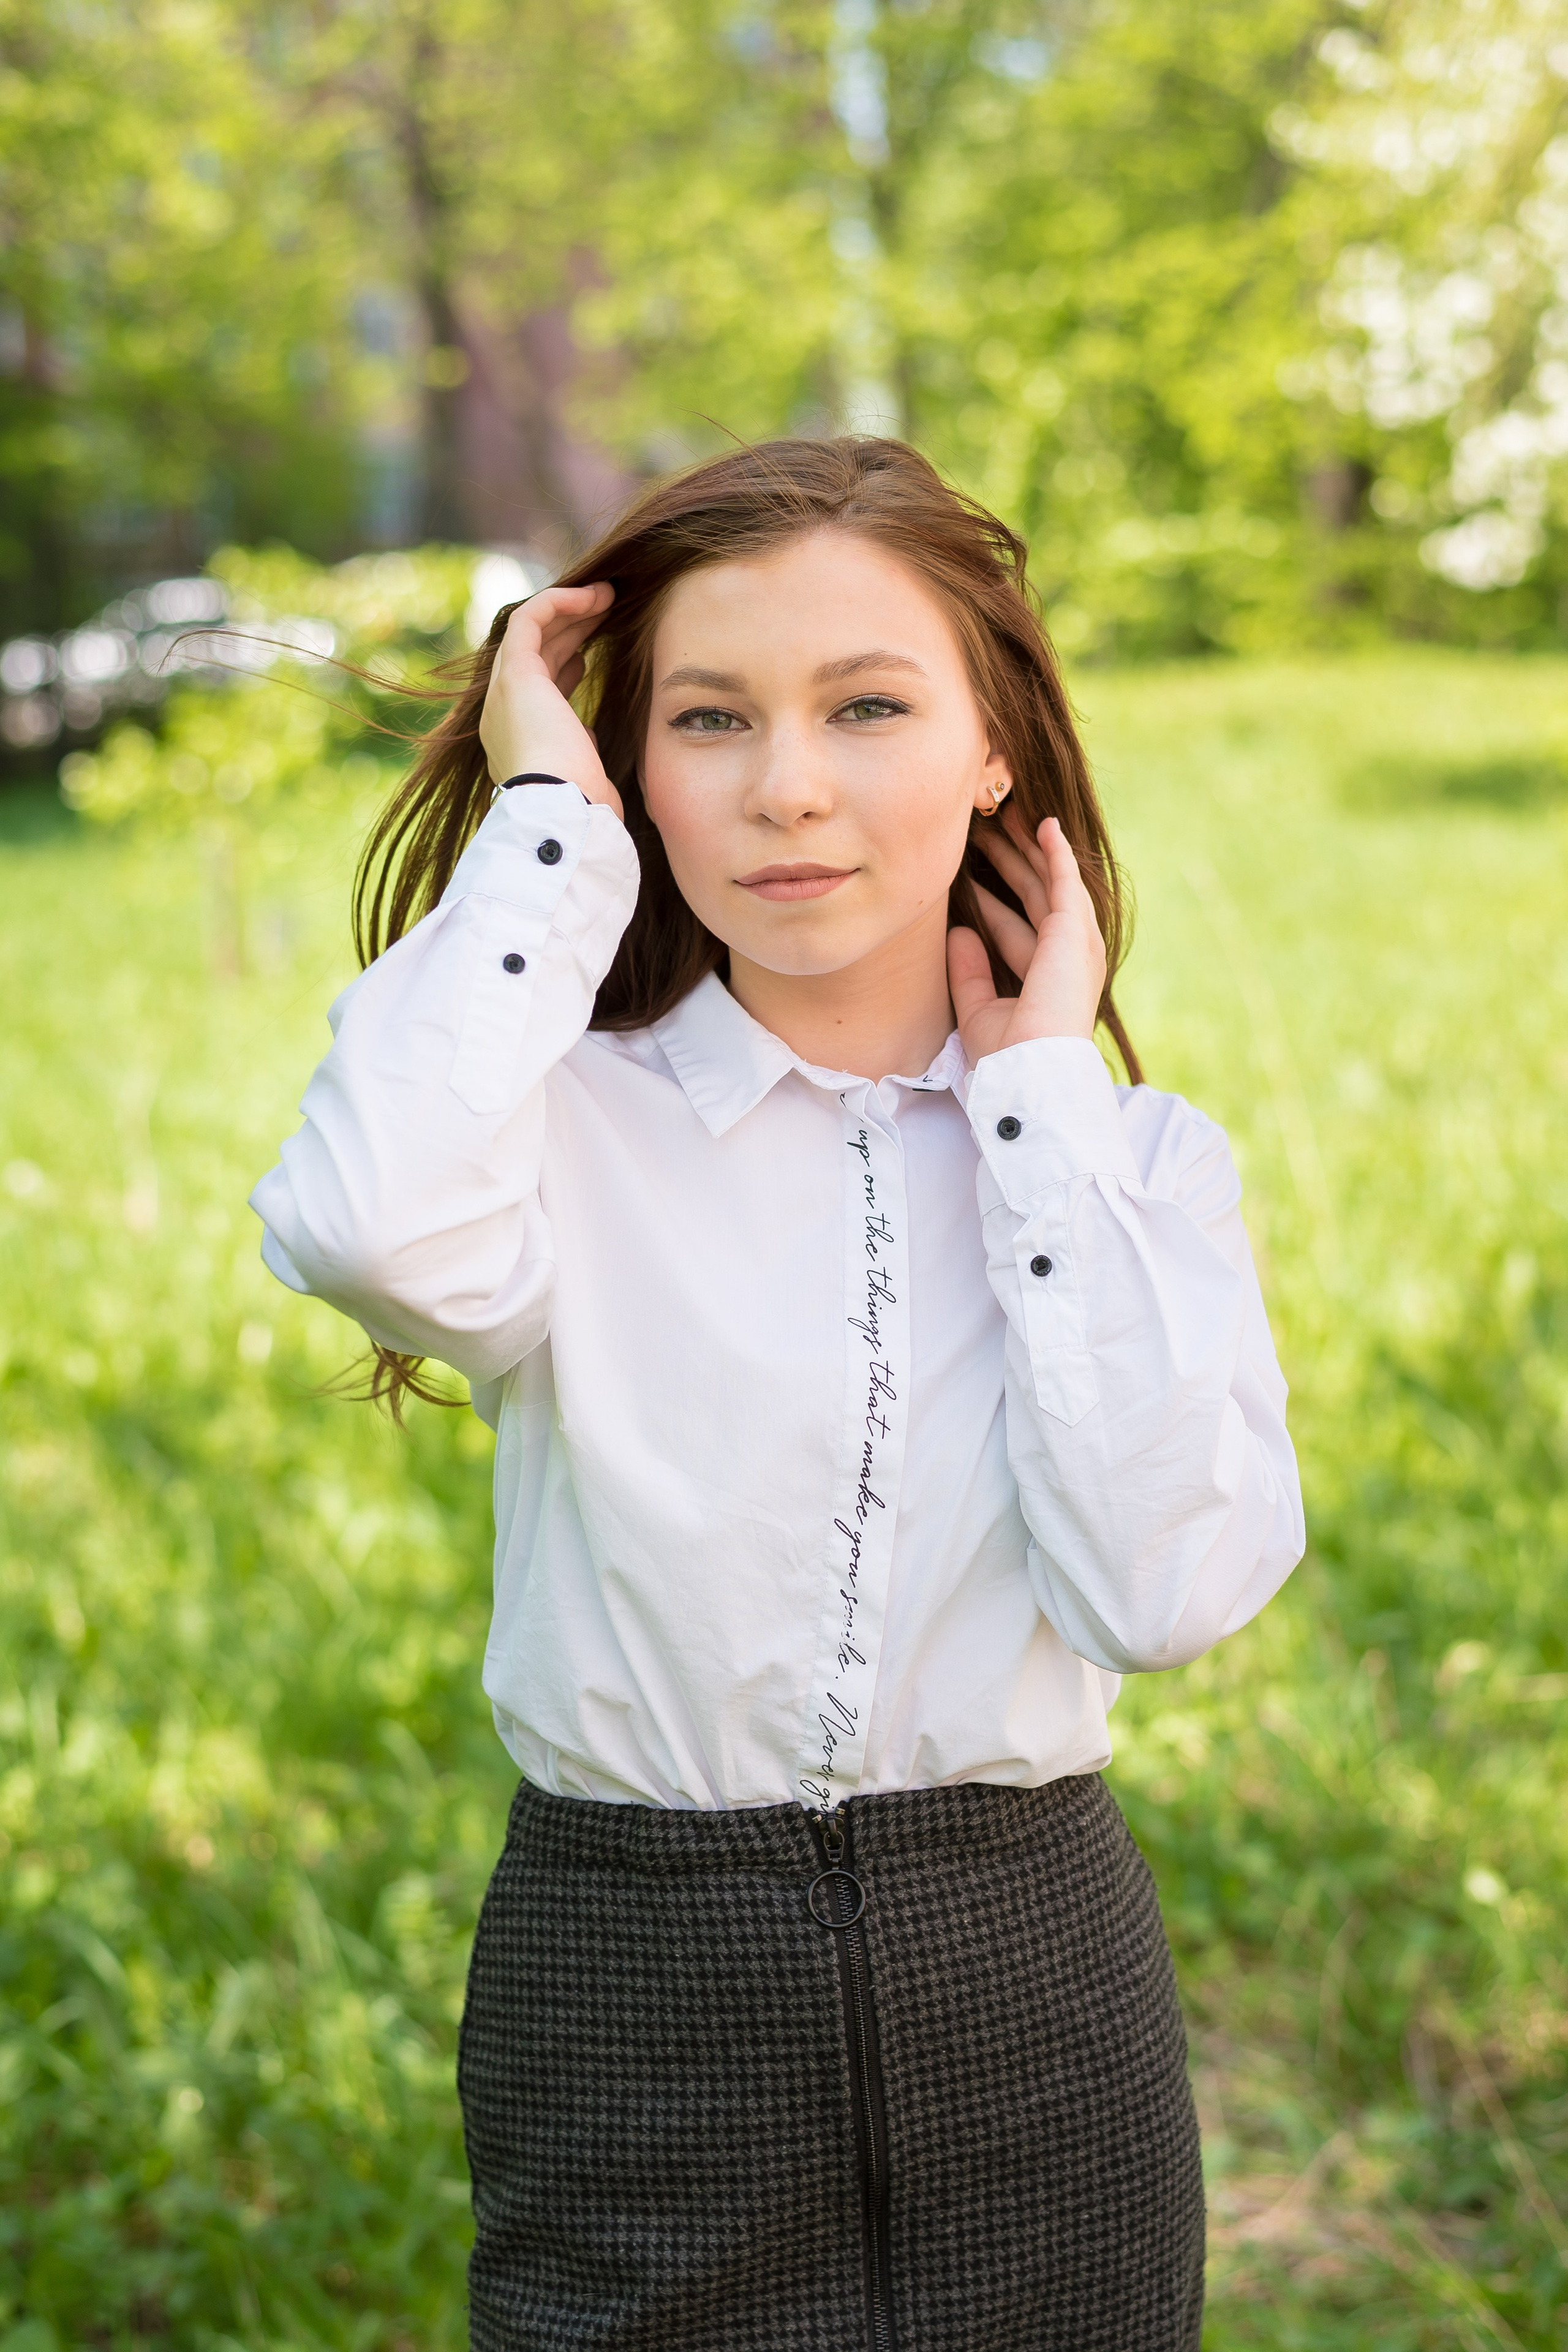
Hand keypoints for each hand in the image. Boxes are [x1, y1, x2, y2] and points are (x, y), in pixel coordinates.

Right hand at [477, 582, 620, 815]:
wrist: (561, 811)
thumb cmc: (583, 805)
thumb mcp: (582, 773)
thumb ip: (577, 749)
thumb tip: (587, 736)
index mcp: (517, 739)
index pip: (534, 689)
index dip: (562, 664)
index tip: (594, 655)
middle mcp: (503, 712)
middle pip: (535, 655)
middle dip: (571, 629)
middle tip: (608, 611)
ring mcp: (504, 691)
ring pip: (532, 632)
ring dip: (570, 609)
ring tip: (608, 596)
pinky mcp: (515, 674)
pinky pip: (530, 618)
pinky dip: (560, 601)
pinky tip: (594, 597)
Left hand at [947, 811, 1106, 1063]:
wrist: (1030, 1070)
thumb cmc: (1006, 1057)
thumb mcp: (978, 1009)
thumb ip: (970, 972)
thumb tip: (957, 931)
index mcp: (1044, 980)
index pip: (1015, 929)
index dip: (991, 902)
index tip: (968, 877)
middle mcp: (1065, 959)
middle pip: (1033, 899)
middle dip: (1012, 865)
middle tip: (990, 832)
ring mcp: (1074, 944)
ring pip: (1049, 883)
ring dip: (1030, 849)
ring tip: (1010, 816)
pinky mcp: (1074, 931)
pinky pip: (1064, 880)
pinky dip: (1055, 851)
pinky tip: (1045, 824)